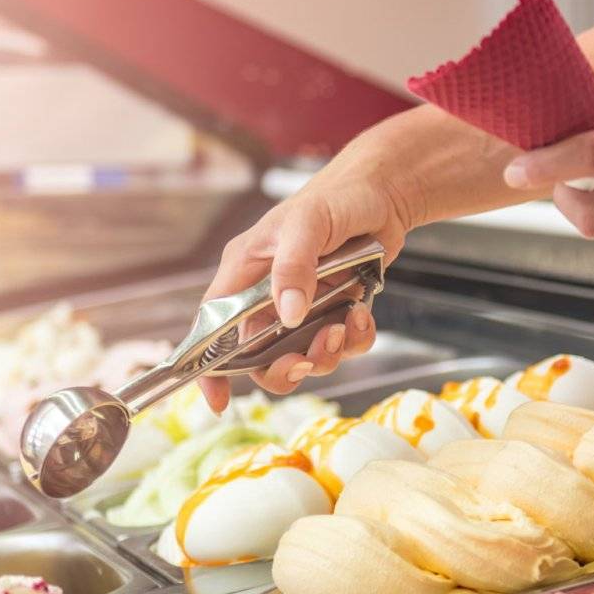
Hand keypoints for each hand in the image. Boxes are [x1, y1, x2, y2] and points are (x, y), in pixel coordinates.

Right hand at [199, 157, 422, 410]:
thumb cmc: (336, 197)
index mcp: (245, 271)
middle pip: (258, 356)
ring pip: (302, 355)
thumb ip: (292, 268)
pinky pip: (339, 344)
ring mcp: (302, 305)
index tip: (217, 401)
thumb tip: (286, 315)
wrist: (385, 192)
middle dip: (283, 367)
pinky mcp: (334, 309)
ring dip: (324, 354)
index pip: (212, 326)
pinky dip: (353, 340)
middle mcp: (268, 294)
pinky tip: (361, 315)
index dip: (209, 367)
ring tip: (343, 326)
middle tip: (307, 359)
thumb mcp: (307, 224)